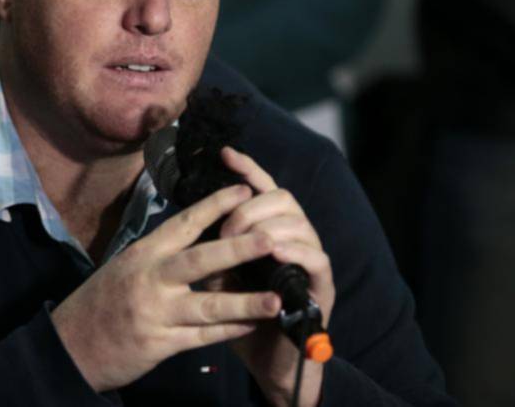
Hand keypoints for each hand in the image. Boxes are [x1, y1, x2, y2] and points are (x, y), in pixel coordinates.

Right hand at [51, 184, 281, 391]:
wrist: (70, 345)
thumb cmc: (102, 300)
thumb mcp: (126, 266)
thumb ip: (162, 255)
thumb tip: (201, 235)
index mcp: (143, 254)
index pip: (183, 224)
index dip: (215, 206)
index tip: (244, 190)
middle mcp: (150, 279)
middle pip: (200, 259)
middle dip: (238, 249)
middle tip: (271, 238)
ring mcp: (156, 313)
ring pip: (208, 305)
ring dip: (245, 302)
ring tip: (277, 298)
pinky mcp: (161, 345)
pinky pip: (202, 338)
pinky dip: (229, 331)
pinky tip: (253, 326)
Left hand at [215, 147, 334, 406]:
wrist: (266, 360)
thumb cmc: (240, 314)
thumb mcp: (218, 274)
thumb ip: (213, 246)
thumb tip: (190, 217)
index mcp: (270, 230)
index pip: (263, 188)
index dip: (247, 167)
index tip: (224, 154)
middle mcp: (295, 238)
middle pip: (282, 197)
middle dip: (249, 205)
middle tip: (225, 227)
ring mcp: (311, 259)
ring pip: (299, 221)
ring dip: (266, 225)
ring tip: (241, 239)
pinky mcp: (323, 286)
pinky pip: (316, 257)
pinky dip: (294, 250)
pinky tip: (274, 251)